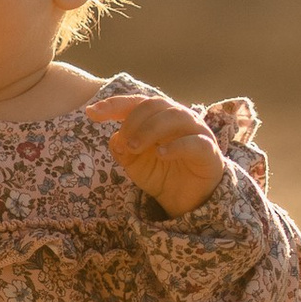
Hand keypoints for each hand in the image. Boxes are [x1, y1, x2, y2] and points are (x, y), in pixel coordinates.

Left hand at [85, 91, 226, 217]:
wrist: (186, 199)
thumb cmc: (161, 172)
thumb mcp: (134, 162)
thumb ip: (122, 147)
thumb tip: (116, 137)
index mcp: (159, 116)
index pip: (135, 102)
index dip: (113, 104)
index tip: (91, 113)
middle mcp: (178, 117)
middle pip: (155, 105)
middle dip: (134, 121)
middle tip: (125, 144)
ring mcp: (197, 131)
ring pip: (175, 116)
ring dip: (151, 129)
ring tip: (135, 147)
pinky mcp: (209, 151)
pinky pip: (194, 142)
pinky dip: (176, 145)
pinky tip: (160, 154)